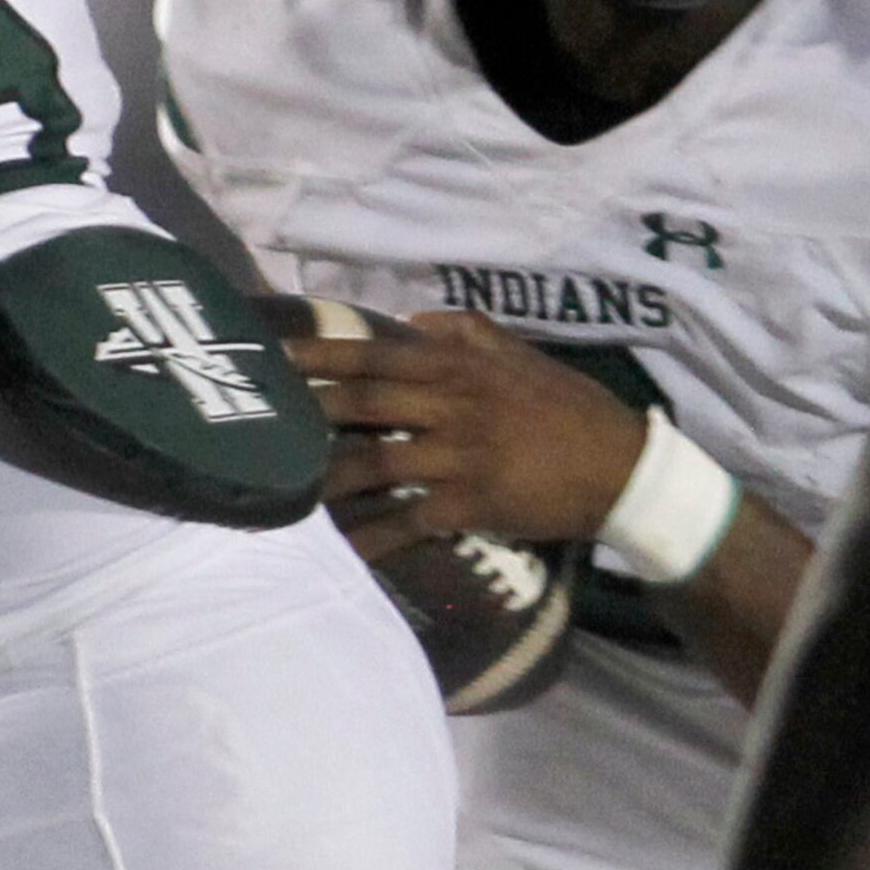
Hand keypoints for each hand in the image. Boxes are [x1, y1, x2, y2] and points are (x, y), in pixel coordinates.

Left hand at [287, 312, 649, 553]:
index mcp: (463, 364)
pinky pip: (407, 521)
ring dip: (322, 474)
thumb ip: (468, 331)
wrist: (620, 467)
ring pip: (375, 461)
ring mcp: (460, 454)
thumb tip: (412, 318)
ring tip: (273, 482)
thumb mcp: (522, 355)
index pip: (379, 351)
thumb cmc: (569, 408)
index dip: (323, 352)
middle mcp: (455, 403)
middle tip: (249, 411)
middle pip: (365, 399)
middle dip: (305, 405)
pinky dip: (370, 538)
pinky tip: (337, 551)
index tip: (272, 350)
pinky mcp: (470, 504)